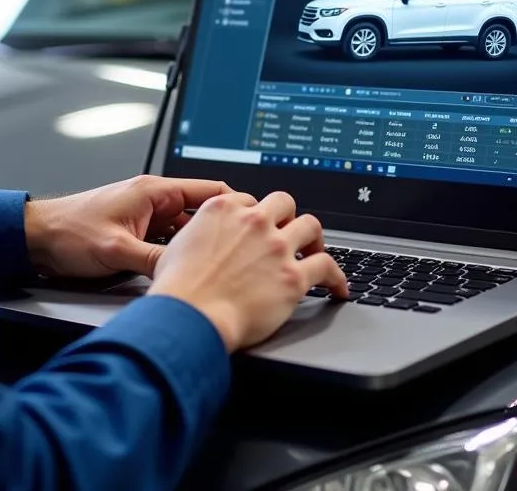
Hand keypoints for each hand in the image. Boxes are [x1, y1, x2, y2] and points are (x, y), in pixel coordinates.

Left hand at [23, 175, 235, 278]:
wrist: (38, 239)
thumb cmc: (69, 232)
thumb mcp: (117, 249)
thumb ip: (154, 260)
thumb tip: (184, 273)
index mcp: (153, 191)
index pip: (208, 191)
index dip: (236, 205)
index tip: (257, 220)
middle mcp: (153, 201)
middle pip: (201, 213)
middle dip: (223, 230)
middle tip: (247, 248)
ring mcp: (146, 218)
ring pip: (186, 230)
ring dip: (200, 244)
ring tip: (225, 262)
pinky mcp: (137, 234)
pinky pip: (169, 241)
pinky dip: (181, 253)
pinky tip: (191, 268)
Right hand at [147, 191, 347, 352]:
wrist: (190, 314)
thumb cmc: (178, 288)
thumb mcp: (178, 244)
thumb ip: (200, 233)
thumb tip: (205, 242)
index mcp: (223, 209)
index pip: (251, 201)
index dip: (257, 215)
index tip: (259, 227)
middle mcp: (253, 222)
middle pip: (284, 202)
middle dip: (288, 216)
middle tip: (289, 232)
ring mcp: (276, 247)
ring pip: (310, 226)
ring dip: (314, 238)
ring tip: (315, 250)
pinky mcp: (293, 277)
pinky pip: (327, 266)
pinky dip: (337, 276)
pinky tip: (338, 287)